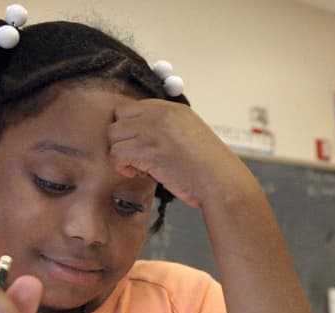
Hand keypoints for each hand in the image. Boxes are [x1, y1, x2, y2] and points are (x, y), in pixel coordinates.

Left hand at [108, 99, 253, 208]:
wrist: (220, 181)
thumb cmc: (209, 167)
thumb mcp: (190, 134)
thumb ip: (167, 128)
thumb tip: (142, 136)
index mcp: (171, 108)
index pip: (131, 108)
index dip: (131, 129)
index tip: (141, 146)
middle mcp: (159, 114)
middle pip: (117, 118)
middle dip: (122, 139)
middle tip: (138, 157)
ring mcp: (152, 130)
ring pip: (113, 136)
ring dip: (122, 154)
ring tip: (140, 168)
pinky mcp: (146, 150)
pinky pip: (117, 154)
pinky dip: (124, 167)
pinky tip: (141, 174)